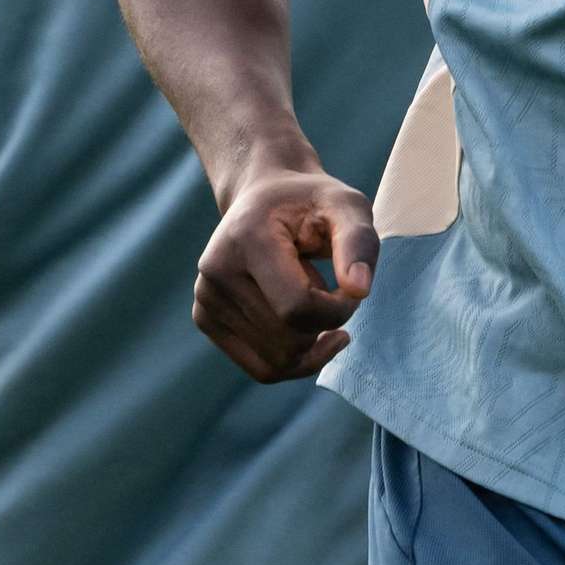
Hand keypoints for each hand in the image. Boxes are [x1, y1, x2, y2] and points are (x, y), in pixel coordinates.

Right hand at [195, 160, 376, 381]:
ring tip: (314, 299)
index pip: (297, 308)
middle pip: (288, 340)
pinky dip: (296, 359)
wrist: (265, 196)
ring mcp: (205, 299)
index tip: (352, 288)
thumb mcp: (347, 206)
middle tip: (335, 290)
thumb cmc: (313, 202)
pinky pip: (262, 368)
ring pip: (276, 363)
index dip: (338, 310)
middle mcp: (215, 271)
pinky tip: (310, 329)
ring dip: (312, 342)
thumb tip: (359, 291)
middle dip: (327, 325)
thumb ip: (358, 243)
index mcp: (246, 239)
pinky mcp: (205, 319)